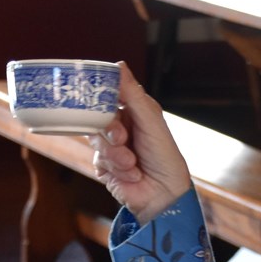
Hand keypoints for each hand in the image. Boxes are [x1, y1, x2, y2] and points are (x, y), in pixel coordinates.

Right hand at [89, 62, 192, 221]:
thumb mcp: (150, 121)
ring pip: (95, 140)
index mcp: (134, 111)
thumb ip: (132, 95)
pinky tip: (131, 175)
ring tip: (132, 164)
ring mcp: (111, 147)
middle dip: (110, 132)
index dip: (102, 99)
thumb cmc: (165, 157)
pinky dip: (114, 168)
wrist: (164, 196)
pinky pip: (97, 160)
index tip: (98, 101)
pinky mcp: (104, 166)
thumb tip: (119, 65)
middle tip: (122, 140)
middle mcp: (121, 126)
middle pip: (97, 118)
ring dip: (115, 154)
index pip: (109, 96)